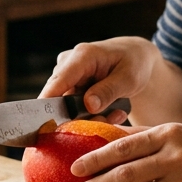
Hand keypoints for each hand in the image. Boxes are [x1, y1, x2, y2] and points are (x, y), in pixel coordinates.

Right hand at [39, 37, 160, 122]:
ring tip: (115, 115)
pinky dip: (91, 115)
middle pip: (60, 99)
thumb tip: (89, 106)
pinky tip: (110, 112)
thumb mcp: (129, 78)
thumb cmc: (134, 63)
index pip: (58, 81)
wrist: (136, 58)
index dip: (48, 103)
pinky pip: (73, 108)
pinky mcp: (69, 86)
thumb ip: (109, 91)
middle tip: (107, 122)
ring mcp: (67, 76)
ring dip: (89, 117)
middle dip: (81, 117)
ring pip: (67, 107)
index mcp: (82, 56)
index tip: (45, 125)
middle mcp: (68, 64)